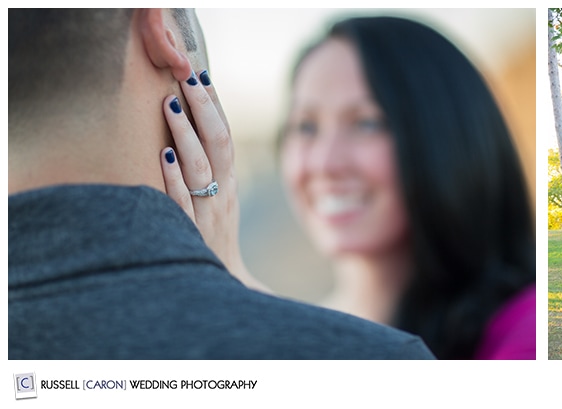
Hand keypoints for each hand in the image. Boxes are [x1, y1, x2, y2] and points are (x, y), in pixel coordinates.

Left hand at [159, 69, 269, 293]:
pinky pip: (181, 202)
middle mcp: (222, 196)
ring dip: (185, 134)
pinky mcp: (188, 233)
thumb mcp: (221, 208)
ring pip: (199, 167)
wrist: (222, 290)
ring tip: (170, 103)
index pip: (226, 137)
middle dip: (204, 108)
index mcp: (230, 187)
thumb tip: (191, 138)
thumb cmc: (215, 245)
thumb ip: (212, 175)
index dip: (216, 106)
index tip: (203, 75)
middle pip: (219, 144)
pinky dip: (173, 177)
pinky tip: (162, 154)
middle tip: (188, 76)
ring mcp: (205, 214)